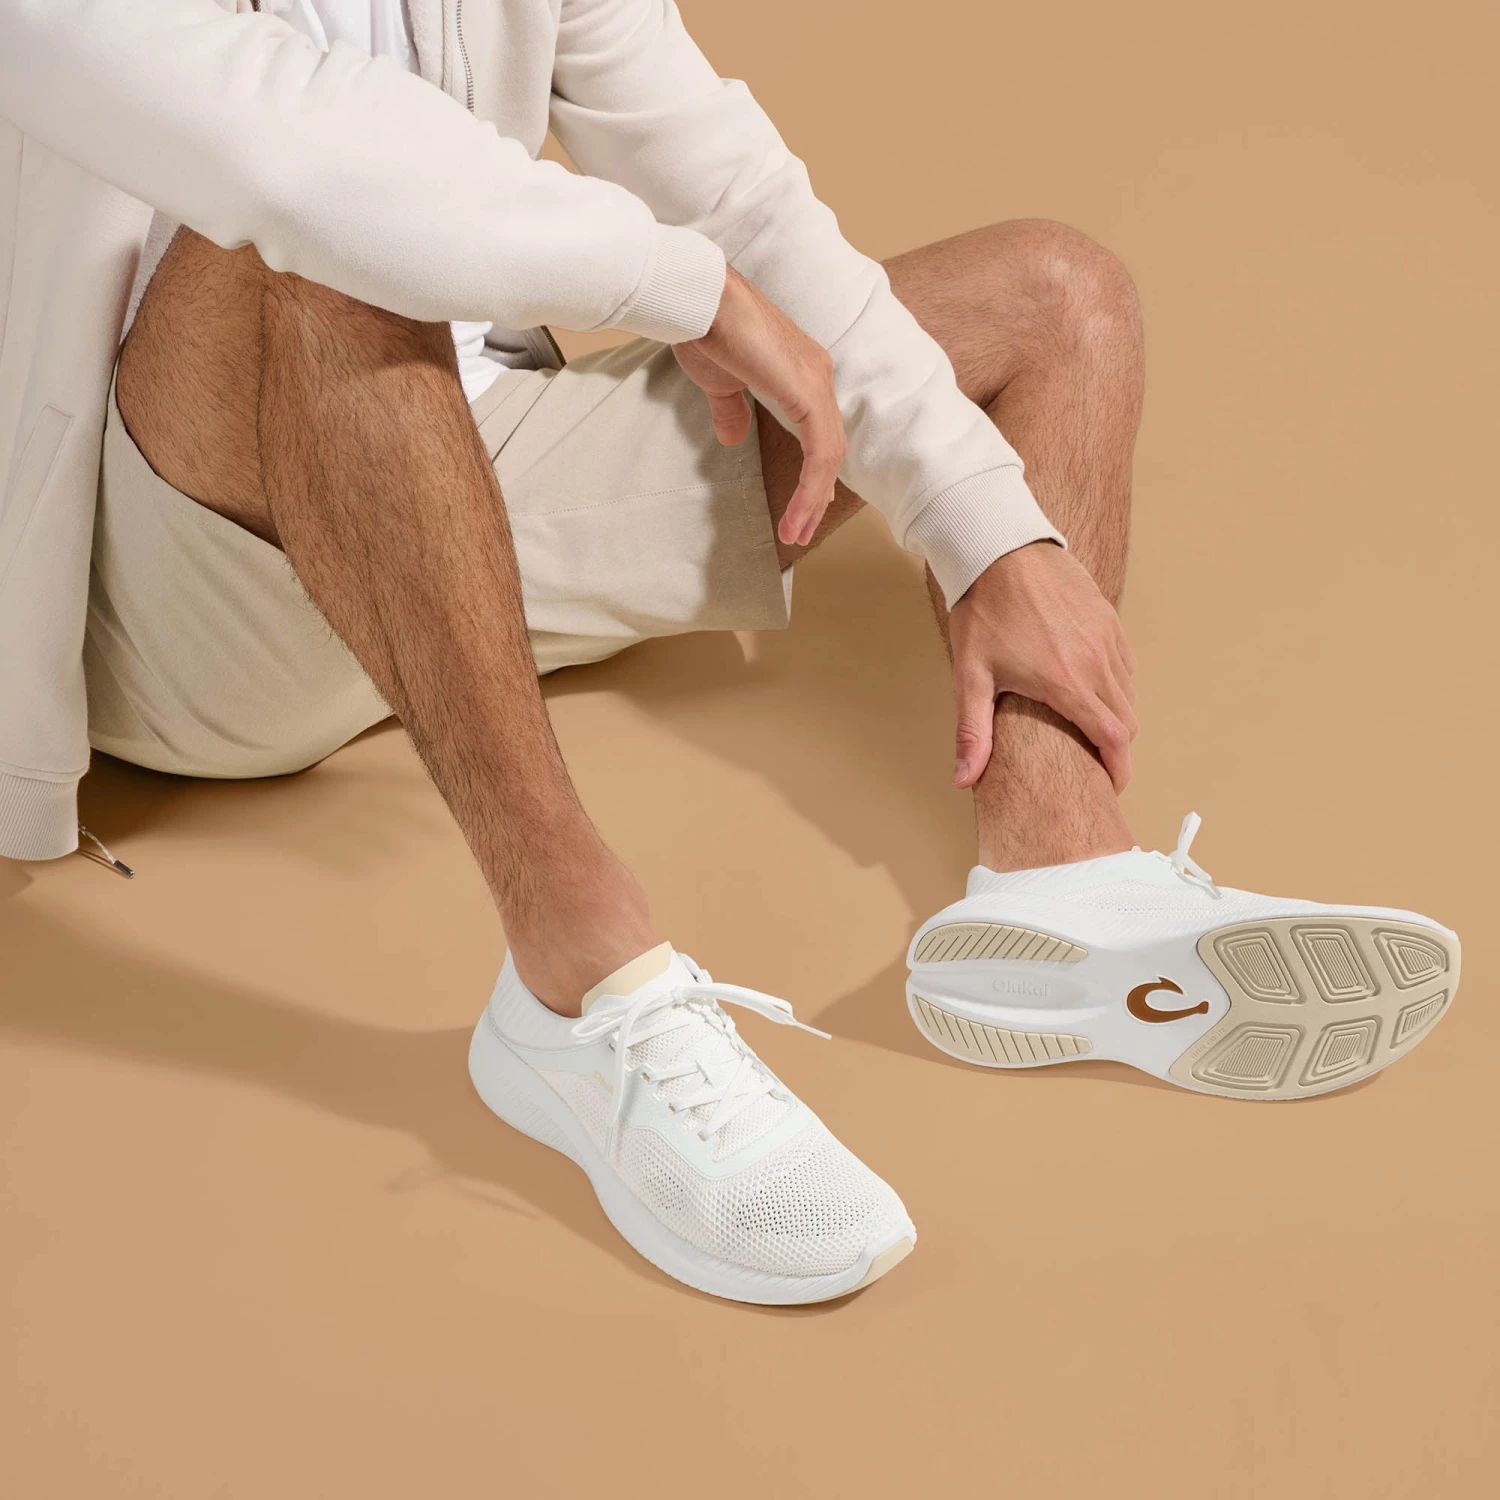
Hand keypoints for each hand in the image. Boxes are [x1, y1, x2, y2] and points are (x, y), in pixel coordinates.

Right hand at [673, 267, 845, 546]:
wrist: (698, 300)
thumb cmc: (705, 329)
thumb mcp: (721, 382)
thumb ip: (731, 410)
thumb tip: (734, 437)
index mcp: (803, 373)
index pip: (819, 434)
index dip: (813, 475)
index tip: (802, 509)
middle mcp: (818, 375)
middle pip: (831, 449)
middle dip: (816, 495)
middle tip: (801, 530)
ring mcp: (816, 382)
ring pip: (829, 456)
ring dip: (813, 500)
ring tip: (795, 532)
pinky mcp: (807, 392)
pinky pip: (820, 452)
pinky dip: (811, 486)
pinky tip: (797, 512)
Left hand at [948, 541, 1137, 791]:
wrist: (1001, 549)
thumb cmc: (983, 611)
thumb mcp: (970, 674)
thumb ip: (972, 731)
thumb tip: (964, 779)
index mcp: (1066, 682)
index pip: (1113, 738)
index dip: (1118, 769)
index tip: (1111, 785)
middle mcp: (1096, 661)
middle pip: (1127, 720)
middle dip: (1117, 748)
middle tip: (1097, 763)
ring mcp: (1107, 637)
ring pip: (1129, 692)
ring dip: (1117, 716)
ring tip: (1091, 728)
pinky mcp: (1109, 617)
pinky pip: (1126, 663)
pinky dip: (1117, 683)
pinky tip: (1090, 686)